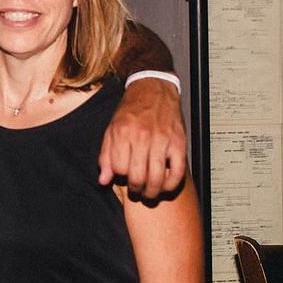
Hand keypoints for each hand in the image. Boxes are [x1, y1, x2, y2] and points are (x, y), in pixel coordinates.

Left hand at [98, 78, 186, 197]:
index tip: (123, 178)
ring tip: (150, 193)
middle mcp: (141, 136)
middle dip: (136, 189)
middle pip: (137, 177)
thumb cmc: (130, 110)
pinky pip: (177, 172)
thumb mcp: (111, 129)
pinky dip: (171, 185)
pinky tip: (165, 185)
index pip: (119, 169)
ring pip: (156, 178)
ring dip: (152, 192)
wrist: (152, 89)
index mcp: (122, 133)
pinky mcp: (179, 143)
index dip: (120, 177)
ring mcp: (162, 140)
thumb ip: (106, 155)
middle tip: (137, 191)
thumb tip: (104, 180)